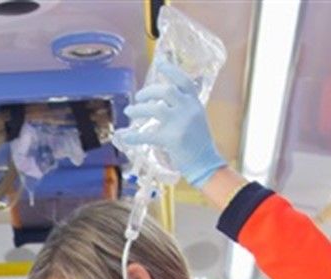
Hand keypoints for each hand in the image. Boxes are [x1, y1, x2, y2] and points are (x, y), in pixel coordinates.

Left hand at [116, 70, 225, 188]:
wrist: (206, 163)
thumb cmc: (198, 143)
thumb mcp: (195, 118)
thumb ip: (183, 108)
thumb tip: (161, 101)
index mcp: (195, 104)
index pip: (183, 81)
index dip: (171, 70)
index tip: (159, 62)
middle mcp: (189, 110)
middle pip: (166, 91)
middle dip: (149, 91)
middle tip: (138, 97)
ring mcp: (181, 124)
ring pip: (155, 109)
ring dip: (139, 109)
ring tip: (129, 111)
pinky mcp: (172, 139)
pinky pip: (148, 135)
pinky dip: (134, 136)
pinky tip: (125, 136)